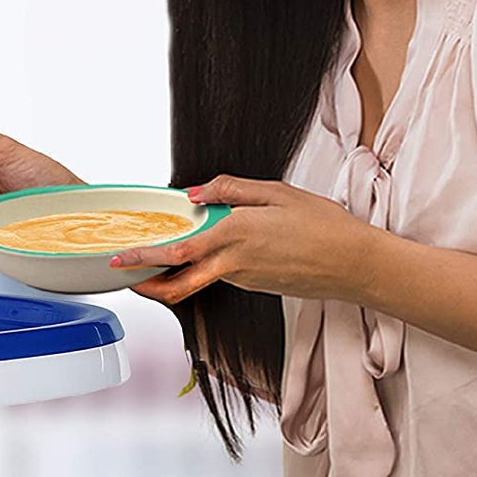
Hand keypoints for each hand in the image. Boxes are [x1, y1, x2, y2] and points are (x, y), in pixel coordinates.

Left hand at [111, 175, 379, 306]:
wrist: (356, 264)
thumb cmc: (323, 225)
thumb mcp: (277, 193)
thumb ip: (232, 190)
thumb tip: (196, 193)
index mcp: (234, 235)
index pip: (177, 252)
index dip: (144, 258)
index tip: (120, 259)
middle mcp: (234, 264)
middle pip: (179, 283)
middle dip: (148, 283)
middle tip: (128, 275)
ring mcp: (244, 280)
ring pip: (201, 276)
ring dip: (182, 268)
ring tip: (171, 248)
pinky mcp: (256, 286)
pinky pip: (224, 274)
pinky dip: (211, 264)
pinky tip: (221, 247)